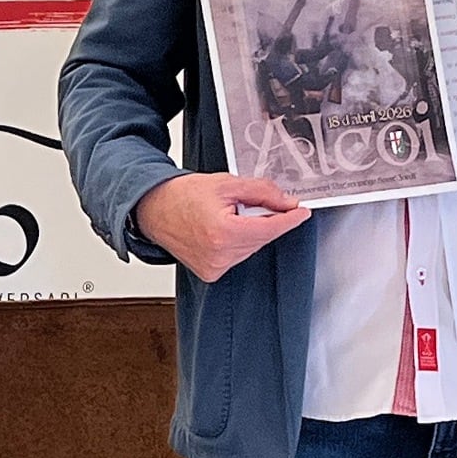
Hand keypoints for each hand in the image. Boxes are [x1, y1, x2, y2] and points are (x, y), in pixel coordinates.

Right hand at [134, 173, 309, 281]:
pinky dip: (237, 242)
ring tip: (226, 216)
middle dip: (262, 219)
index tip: (301, 212)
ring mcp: (215, 268)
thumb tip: (286, 201)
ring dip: (249, 231)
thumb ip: (261, 191)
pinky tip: (220, 230)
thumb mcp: (226, 184)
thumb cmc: (182, 196)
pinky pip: (238, 256)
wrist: (154, 209)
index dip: (289, 219)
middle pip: (261, 237)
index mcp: (223, 233)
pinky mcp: (211, 273)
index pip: (269, 229)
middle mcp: (219, 256)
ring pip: (251, 247)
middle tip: (246, 203)